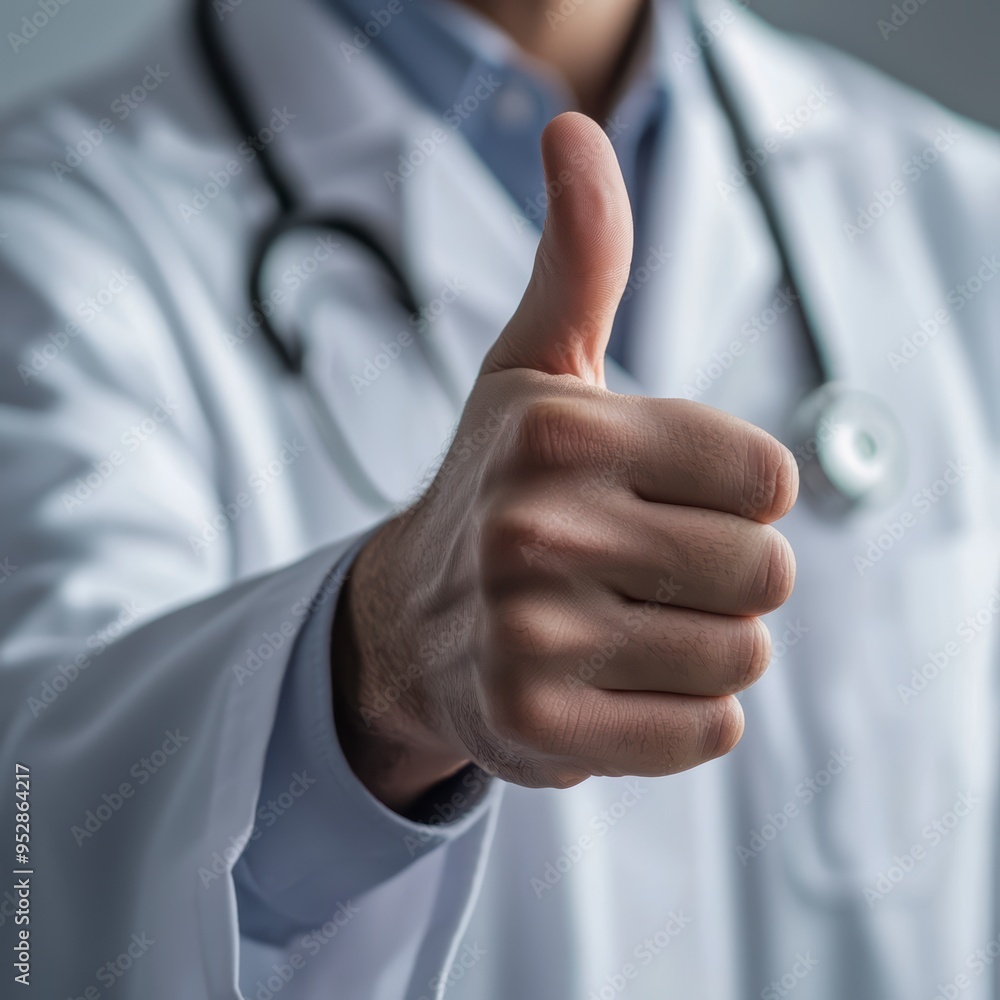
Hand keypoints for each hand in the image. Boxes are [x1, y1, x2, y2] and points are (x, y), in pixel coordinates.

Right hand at [333, 112, 797, 812]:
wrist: (409, 624)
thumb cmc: (497, 487)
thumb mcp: (533, 368)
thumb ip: (580, 258)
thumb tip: (573, 128)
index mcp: (560, 431)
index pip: (770, 478)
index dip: (738, 496)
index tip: (669, 502)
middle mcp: (537, 530)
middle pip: (764, 573)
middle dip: (726, 577)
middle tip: (643, 572)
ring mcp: (532, 638)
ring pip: (741, 657)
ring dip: (704, 648)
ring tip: (623, 628)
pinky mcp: (538, 729)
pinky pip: (706, 734)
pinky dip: (683, 717)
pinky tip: (615, 685)